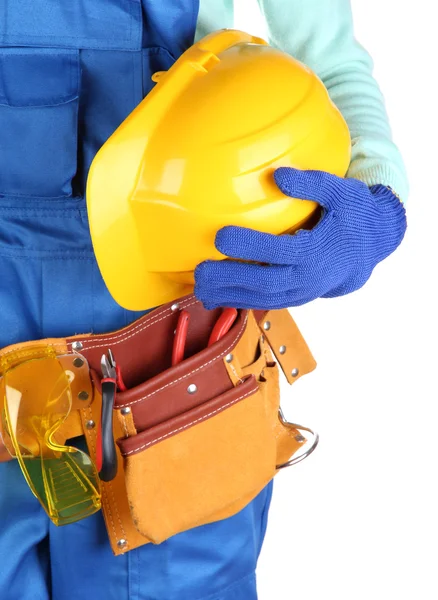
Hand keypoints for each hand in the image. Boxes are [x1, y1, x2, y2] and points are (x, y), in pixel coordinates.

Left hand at [195, 167, 406, 309]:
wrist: (369, 249)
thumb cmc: (353, 215)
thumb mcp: (342, 192)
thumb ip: (312, 184)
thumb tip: (278, 175)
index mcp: (317, 250)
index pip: (280, 250)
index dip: (250, 246)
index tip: (221, 236)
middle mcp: (308, 277)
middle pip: (264, 282)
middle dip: (230, 279)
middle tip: (199, 271)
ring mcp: (301, 292)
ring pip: (262, 298)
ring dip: (229, 295)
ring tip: (199, 288)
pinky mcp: (295, 298)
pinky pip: (265, 303)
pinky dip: (239, 301)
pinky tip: (214, 298)